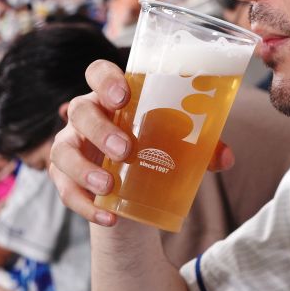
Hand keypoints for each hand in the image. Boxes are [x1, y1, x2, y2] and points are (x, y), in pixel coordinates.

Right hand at [47, 60, 233, 226]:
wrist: (133, 189)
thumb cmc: (155, 149)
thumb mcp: (177, 144)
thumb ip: (202, 147)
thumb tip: (226, 157)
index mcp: (112, 97)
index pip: (97, 73)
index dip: (105, 80)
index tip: (123, 96)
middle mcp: (86, 116)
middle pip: (79, 111)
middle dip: (100, 130)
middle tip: (125, 150)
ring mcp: (71, 146)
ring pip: (62, 151)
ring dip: (85, 169)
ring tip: (109, 187)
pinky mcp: (64, 178)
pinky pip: (66, 190)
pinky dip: (85, 206)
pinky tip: (107, 217)